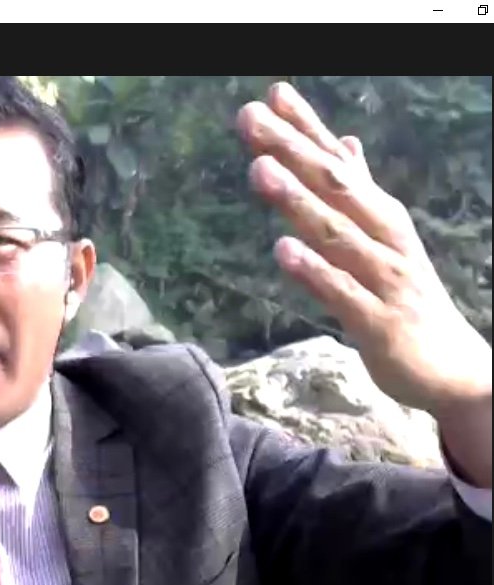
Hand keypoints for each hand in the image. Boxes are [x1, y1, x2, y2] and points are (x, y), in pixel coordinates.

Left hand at [238, 81, 492, 417]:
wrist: (456, 369)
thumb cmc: (406, 297)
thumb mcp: (383, 235)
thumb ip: (359, 191)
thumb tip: (343, 143)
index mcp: (378, 215)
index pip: (337, 163)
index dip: (305, 129)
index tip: (271, 95)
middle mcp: (383, 236)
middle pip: (333, 186)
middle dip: (291, 150)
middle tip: (249, 117)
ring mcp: (382, 277)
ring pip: (335, 233)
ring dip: (297, 201)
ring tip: (259, 169)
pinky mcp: (377, 322)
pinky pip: (341, 293)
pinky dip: (314, 270)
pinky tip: (282, 250)